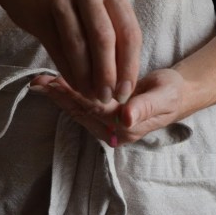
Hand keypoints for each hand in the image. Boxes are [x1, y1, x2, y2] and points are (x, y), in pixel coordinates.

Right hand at [0, 0, 141, 103]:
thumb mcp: (96, 0)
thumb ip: (113, 29)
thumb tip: (124, 78)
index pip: (129, 32)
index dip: (130, 66)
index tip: (126, 91)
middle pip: (105, 39)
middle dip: (108, 75)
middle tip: (108, 99)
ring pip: (79, 45)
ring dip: (86, 77)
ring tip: (91, 96)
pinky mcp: (37, 9)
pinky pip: (56, 46)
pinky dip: (67, 70)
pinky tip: (74, 84)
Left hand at [36, 67, 187, 146]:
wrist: (177, 95)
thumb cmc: (172, 93)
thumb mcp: (164, 97)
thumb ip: (145, 107)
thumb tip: (126, 118)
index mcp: (128, 128)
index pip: (97, 111)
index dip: (77, 96)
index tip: (56, 82)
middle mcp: (115, 133)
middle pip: (82, 113)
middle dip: (60, 97)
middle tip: (38, 81)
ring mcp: (108, 128)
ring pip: (79, 112)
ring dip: (59, 97)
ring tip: (39, 82)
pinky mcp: (104, 119)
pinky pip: (83, 108)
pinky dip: (68, 95)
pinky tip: (53, 84)